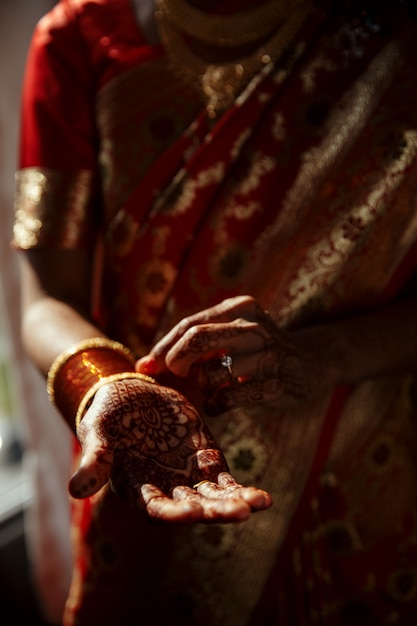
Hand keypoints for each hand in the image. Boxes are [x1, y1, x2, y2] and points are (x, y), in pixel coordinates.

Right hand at [69, 377, 270, 522]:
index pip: (157, 507)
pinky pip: (225, 480)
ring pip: (214, 496)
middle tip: (240, 513)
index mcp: (137, 487)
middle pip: (193, 506)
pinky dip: (242, 489)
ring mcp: (187, 475)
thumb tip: (75, 490)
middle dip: (216, 510)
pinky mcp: (204, 459)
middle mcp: (165, 488)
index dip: (175, 511)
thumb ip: (95, 459)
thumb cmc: (107, 415)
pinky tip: (263, 499)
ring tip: (258, 504)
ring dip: (235, 502)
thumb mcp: (97, 432)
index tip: (193, 512)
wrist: (129, 393)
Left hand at [136, 295, 313, 414]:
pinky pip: (228, 397)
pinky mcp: (276, 383)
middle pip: (198, 338)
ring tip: (213, 385)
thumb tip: (143, 365)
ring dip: (203, 385)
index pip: (191, 324)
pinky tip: (220, 403)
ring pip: (212, 373)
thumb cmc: (254, 350)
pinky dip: (215, 404)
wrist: (310, 363)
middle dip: (175, 358)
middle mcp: (255, 326)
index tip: (146, 365)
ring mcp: (268, 355)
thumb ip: (192, 344)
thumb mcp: (230, 333)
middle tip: (175, 372)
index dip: (163, 346)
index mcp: (240, 308)